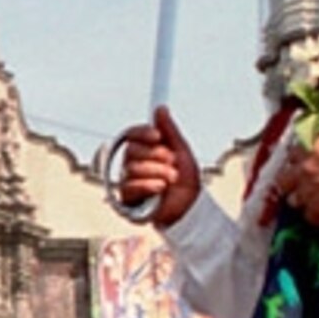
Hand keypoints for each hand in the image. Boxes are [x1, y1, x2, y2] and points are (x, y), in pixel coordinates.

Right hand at [111, 107, 201, 228]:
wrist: (190, 208)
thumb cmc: (186, 183)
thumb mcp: (182, 151)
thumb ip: (169, 130)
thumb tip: (160, 109)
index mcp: (145, 150)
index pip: (132, 135)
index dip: (142, 133)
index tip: (157, 136)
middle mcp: (134, 163)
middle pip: (132, 150)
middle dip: (155, 155)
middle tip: (171, 162)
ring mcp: (130, 181)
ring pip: (132, 168)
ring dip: (156, 171)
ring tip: (171, 178)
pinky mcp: (128, 199)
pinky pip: (129, 186)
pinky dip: (147, 185)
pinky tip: (160, 188)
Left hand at [274, 134, 318, 227]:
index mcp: (314, 149)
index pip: (293, 154)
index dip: (299, 162)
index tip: (303, 166)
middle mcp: (305, 169)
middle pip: (283, 179)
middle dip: (291, 183)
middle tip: (301, 187)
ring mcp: (307, 192)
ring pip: (292, 200)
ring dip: (302, 201)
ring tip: (317, 202)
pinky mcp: (314, 212)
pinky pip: (308, 216)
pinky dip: (317, 215)